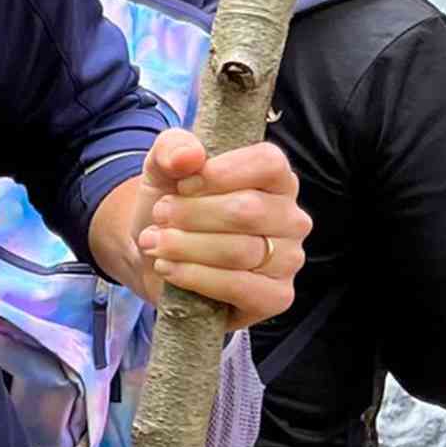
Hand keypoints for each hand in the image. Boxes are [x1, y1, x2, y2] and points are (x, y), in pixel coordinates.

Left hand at [126, 129, 307, 330]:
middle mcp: (291, 217)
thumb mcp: (161, 168)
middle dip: (191, 214)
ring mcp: (288, 259)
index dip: (219, 173)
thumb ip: (171, 149)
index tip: (182, 184)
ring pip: (240, 251)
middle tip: (160, 216)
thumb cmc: (171, 204)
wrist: (154, 254)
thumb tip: (189, 155)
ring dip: (185, 246)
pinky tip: (168, 268)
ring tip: (155, 242)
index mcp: (275, 177)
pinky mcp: (276, 297)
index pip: (267, 163)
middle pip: (247, 210)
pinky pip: (241, 288)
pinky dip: (196, 277)